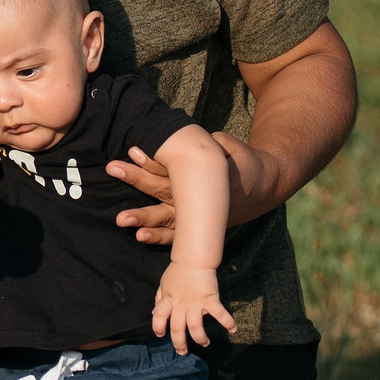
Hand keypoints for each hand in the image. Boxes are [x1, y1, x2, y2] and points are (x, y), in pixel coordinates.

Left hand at [110, 132, 275, 243]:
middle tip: (113, 169)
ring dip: (144, 218)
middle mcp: (205, 202)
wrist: (265, 187)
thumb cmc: (243, 161)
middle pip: (166, 190)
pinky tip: (141, 237)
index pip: (179, 170)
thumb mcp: (232, 147)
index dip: (156, 161)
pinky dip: (160, 238)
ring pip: (168, 218)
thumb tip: (188, 142)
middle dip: (138, 180)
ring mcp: (203, 220)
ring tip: (121, 219)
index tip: (134, 151)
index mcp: (214, 179)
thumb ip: (212, 144)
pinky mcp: (201, 230)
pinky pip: (178, 237)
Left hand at [152, 260, 234, 354]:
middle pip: (177, 329)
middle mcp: (180, 304)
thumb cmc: (178, 272)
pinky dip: (227, 322)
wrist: (194, 259)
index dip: (158, 328)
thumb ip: (160, 298)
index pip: (158, 317)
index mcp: (168, 300)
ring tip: (204, 343)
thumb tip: (155, 312)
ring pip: (196, 327)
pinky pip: (219, 314)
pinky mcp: (210, 299)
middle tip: (183, 352)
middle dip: (180, 343)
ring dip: (200, 339)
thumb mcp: (164, 284)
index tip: (161, 335)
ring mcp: (195, 303)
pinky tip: (233, 329)